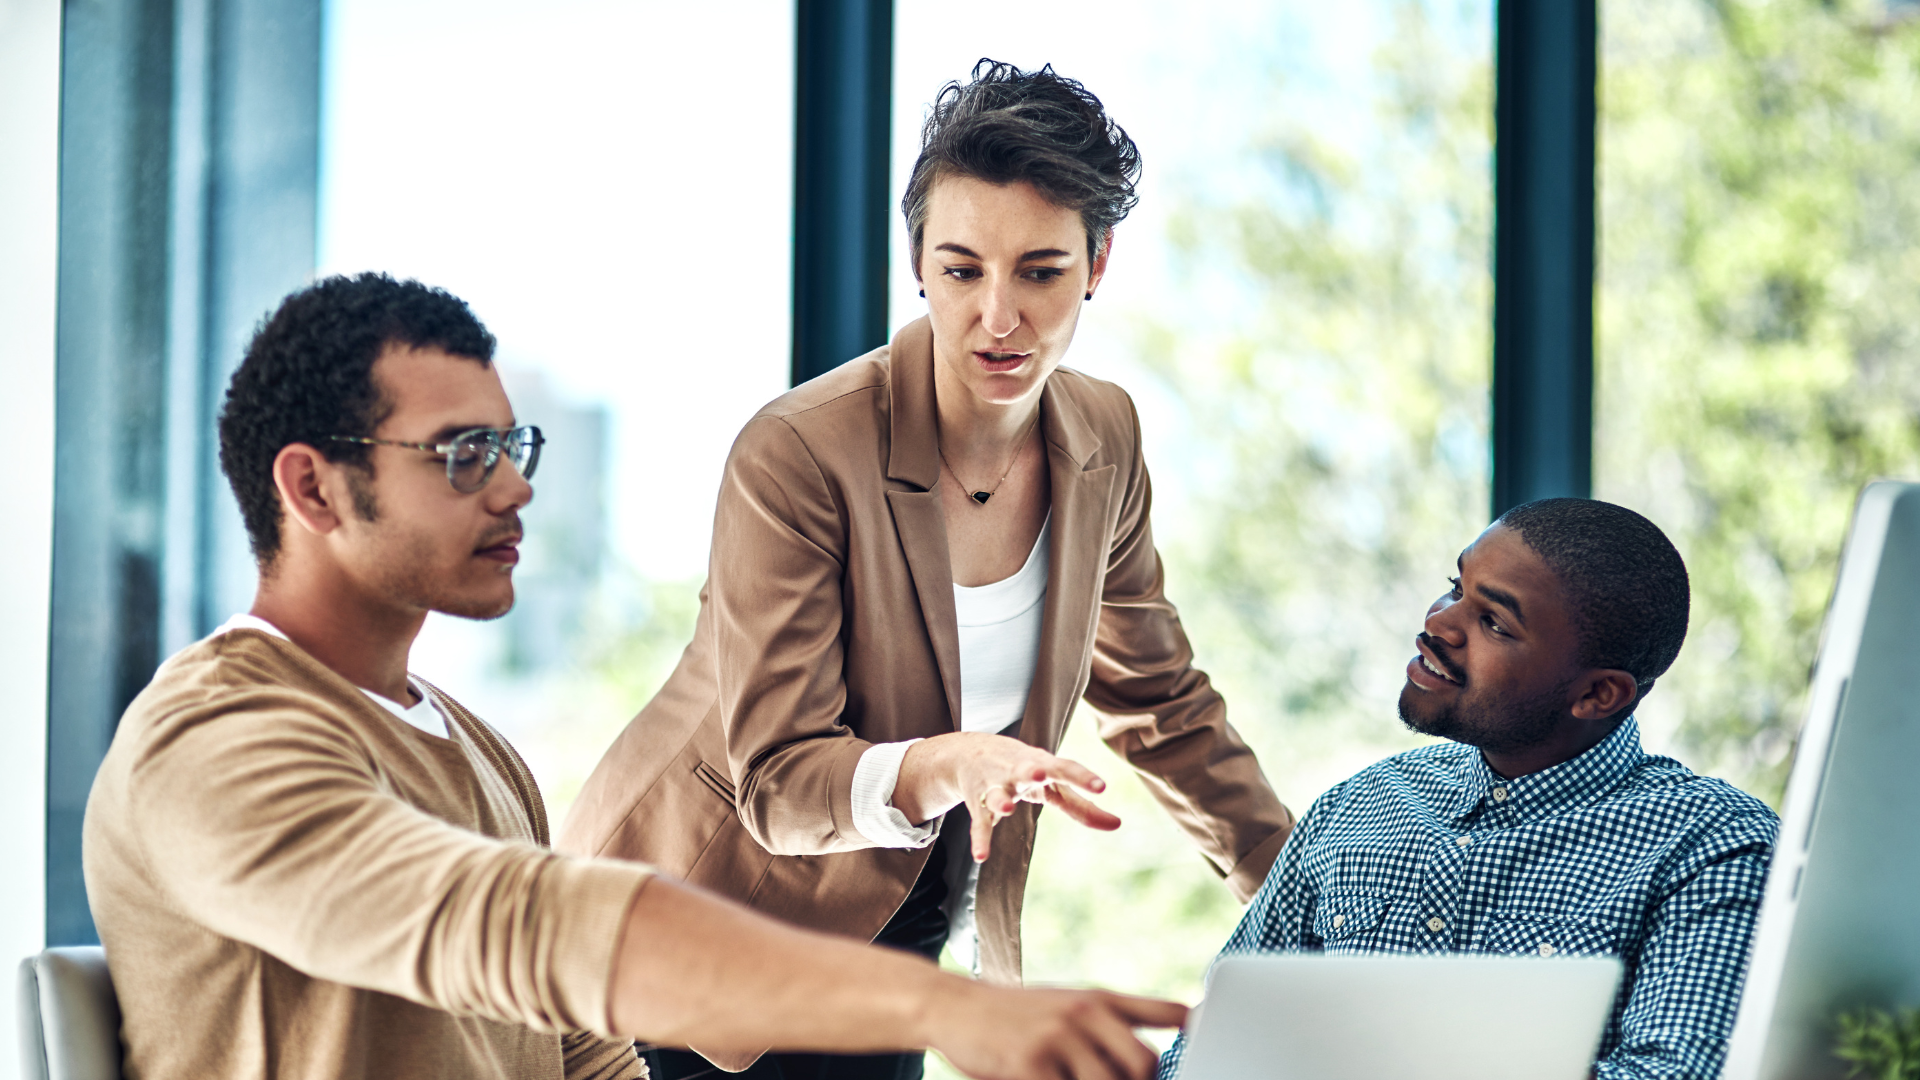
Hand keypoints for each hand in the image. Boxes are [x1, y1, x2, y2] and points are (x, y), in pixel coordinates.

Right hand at [894, 732, 1121, 862]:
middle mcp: (1018, 770)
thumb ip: (1083, 805)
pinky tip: (981, 857)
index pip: (1065, 768)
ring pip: (998, 793)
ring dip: (1002, 799)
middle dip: (1033, 771)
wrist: (968, 752)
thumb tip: (1119, 825)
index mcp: (1042, 764)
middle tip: (1040, 774)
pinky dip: (980, 839)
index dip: (1083, 777)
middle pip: (1027, 769)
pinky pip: (979, 822)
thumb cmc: (1024, 769)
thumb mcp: (1052, 784)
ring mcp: (996, 785)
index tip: (1102, 787)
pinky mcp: (978, 803)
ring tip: (1008, 809)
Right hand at [927, 983, 1186, 1079]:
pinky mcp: (1029, 1064)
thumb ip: (1110, 1023)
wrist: (953, 1006)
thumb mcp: (1066, 1004)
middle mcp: (1084, 1012)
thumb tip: (1165, 1042)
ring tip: (1071, 1076)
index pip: (1165, 1012)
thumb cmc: (1015, 1015)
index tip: (1207, 1038)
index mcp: (1099, 998)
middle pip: (1144, 1064)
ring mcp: (1057, 1038)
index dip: (1193, 1030)